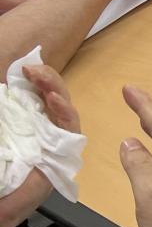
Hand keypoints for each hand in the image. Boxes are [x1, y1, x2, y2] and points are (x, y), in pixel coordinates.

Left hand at [0, 64, 78, 226]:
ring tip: (43, 77)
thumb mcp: (0, 130)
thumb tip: (4, 90)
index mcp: (23, 123)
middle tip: (33, 69)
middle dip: (48, 79)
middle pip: (54, 98)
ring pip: (65, 110)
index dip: (35, 78)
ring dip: (56, 89)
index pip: (35, 95)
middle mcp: (41, 131)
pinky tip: (54, 99)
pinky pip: (70, 130)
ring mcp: (52, 144)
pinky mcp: (61, 158)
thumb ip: (4, 112)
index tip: (22, 68)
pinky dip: (64, 112)